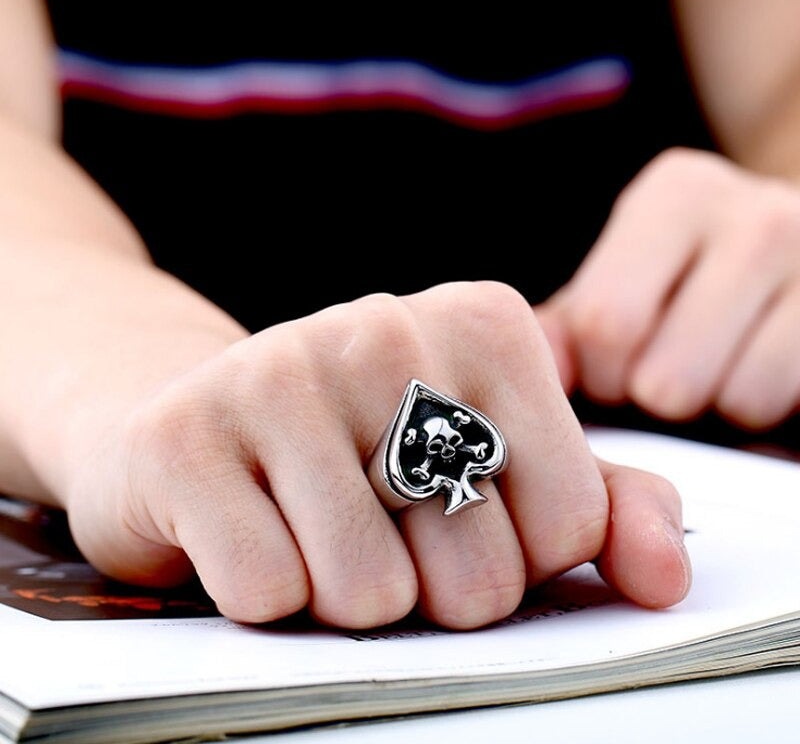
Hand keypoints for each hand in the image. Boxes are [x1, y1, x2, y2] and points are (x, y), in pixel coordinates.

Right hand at [64, 282, 688, 629]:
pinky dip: (263, 593)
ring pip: (370, 595)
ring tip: (310, 526)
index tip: (455, 513)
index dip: (515, 553)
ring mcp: (279, 374)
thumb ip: (596, 509)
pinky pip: (268, 593)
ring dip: (343, 593)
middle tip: (376, 528)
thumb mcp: (493, 465)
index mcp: (484, 325)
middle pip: (479, 574)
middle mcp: (387, 329)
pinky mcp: (185, 436)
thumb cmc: (365, 452)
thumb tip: (666, 577)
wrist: (208, 420)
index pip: (571, 522)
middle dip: (430, 589)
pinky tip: (245, 524)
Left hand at [538, 148, 799, 428]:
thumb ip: (564, 325)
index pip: (604, 324)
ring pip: (732, 400)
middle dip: (650, 395)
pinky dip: (759, 408)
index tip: (615, 362)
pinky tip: (755, 367)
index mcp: (678, 193)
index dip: (600, 370)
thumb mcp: (619, 284)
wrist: (790, 260)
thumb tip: (533, 367)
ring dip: (712, 403)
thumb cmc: (684, 281)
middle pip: (662, 375)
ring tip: (715, 363)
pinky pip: (778, 405)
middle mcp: (756, 214)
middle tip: (663, 371)